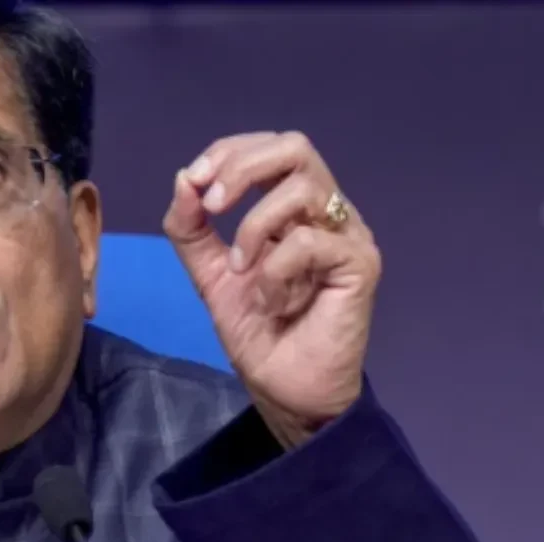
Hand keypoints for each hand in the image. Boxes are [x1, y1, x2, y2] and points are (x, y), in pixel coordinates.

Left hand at [161, 131, 381, 447]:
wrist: (286, 391)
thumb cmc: (260, 333)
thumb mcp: (210, 275)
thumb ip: (192, 231)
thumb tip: (182, 179)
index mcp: (293, 208)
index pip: (269, 149)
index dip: (229, 152)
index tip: (193, 180)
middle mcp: (326, 212)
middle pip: (294, 147)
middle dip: (242, 168)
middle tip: (211, 206)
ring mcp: (347, 235)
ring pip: (302, 187)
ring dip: (254, 228)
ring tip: (240, 271)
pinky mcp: (360, 264)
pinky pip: (310, 241)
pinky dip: (275, 269)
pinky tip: (271, 301)